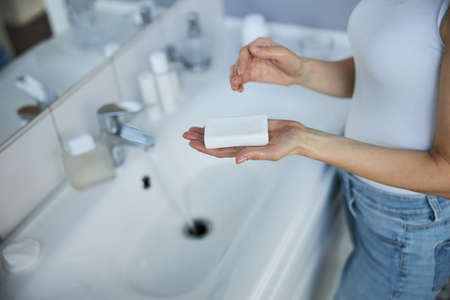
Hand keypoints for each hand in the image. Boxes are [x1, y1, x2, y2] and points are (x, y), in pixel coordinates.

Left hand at [182, 119, 305, 163]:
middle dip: (200, 139)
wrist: (299, 135)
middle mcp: (242, 145)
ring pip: (221, 134)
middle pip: (216, 143)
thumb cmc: (288, 146)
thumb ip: (255, 154)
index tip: (192, 143)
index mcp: (244, 152)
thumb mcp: (272, 151)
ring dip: (207, 132)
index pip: (219, 151)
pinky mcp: (250, 126)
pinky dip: (221, 125)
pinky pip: (232, 126)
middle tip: (185, 134)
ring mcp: (245, 136)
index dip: (204, 148)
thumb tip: (237, 159)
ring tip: (193, 129)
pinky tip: (212, 123)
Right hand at [230, 38, 303, 91]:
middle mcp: (253, 53)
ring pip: (237, 70)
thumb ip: (268, 51)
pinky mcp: (253, 74)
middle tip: (237, 80)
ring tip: (235, 86)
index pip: (245, 51)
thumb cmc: (292, 60)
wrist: (296, 73)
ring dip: (233, 78)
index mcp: (260, 44)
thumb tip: (253, 50)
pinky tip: (238, 89)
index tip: (242, 71)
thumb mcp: (282, 54)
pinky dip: (238, 83)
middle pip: (238, 61)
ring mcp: (252, 64)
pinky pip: (241, 78)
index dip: (241, 61)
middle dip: (236, 71)